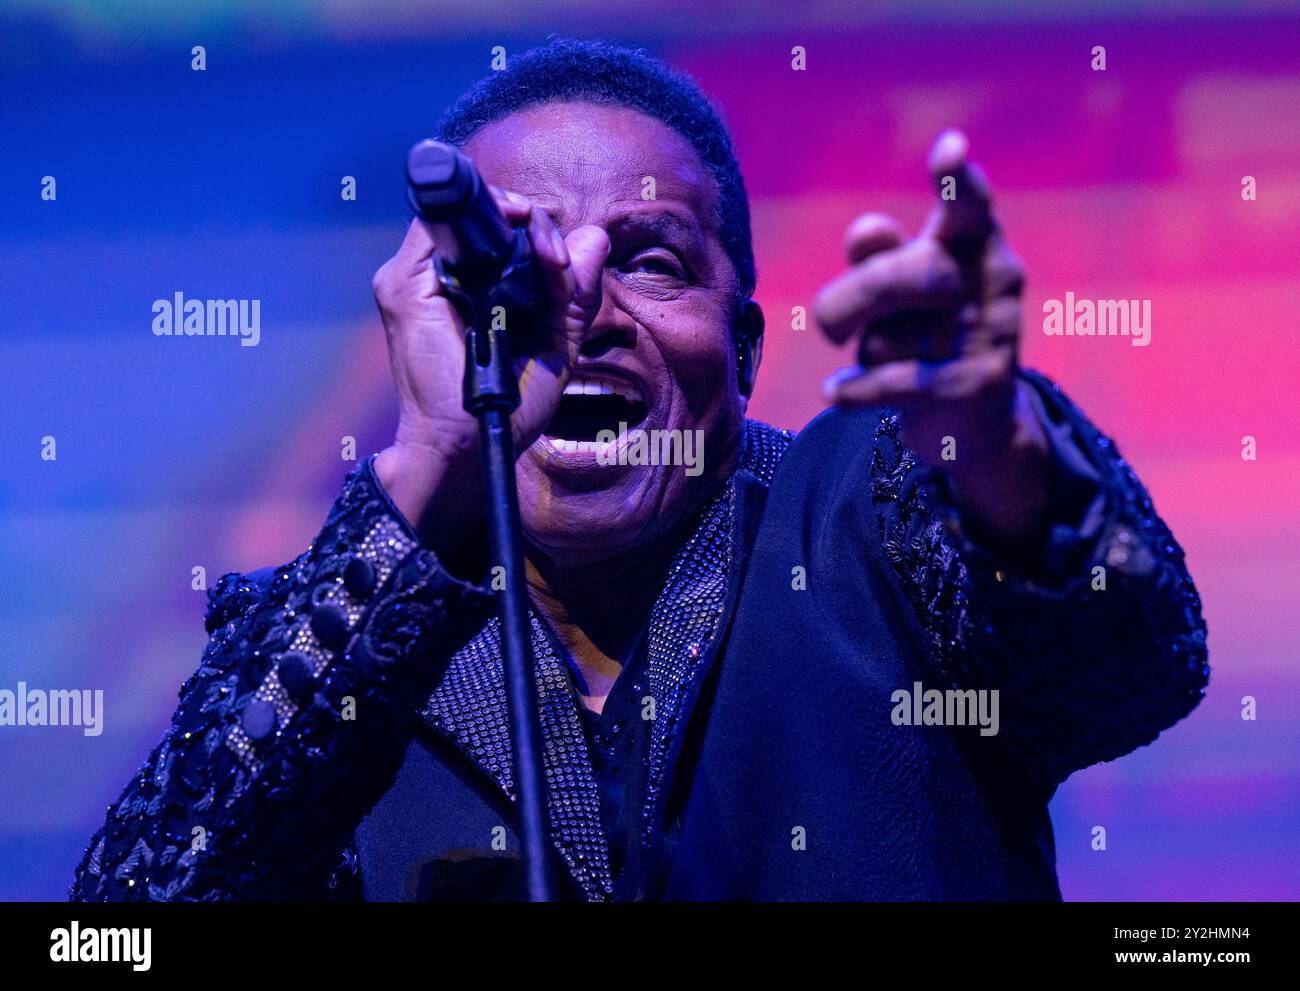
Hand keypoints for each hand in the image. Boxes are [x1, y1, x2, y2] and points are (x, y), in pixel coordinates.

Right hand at [372, 189, 609, 552]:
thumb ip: (574, 294)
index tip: (564, 256)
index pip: (501, 235)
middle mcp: (442, 280)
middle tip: (559, 254)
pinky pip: (437, 227)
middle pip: (484, 220)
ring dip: (515, 216)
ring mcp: (416, 280)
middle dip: (531, 221)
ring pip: (464, 217)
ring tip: (547, 247)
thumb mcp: (555, 344)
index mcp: (473, 292)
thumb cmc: (507, 405)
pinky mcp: (404, 287)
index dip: (536, 230)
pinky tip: (518, 226)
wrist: (468, 445)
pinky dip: (481, 218)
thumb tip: (595, 236)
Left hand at [813, 129, 1049, 542]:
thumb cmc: (925, 332)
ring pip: (892, 335)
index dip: (957, 179)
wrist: (973, 420)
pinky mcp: (980, 384)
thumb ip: (878, 258)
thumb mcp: (899, 289)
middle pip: (908, 274)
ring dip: (867, 354)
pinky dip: (855, 389)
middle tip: (831, 330)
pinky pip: (896, 380)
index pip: (969, 202)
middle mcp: (995, 278)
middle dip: (852, 300)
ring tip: (882, 362)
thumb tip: (867, 233)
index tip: (948, 148)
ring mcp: (994, 331)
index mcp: (975, 240)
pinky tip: (835, 392)